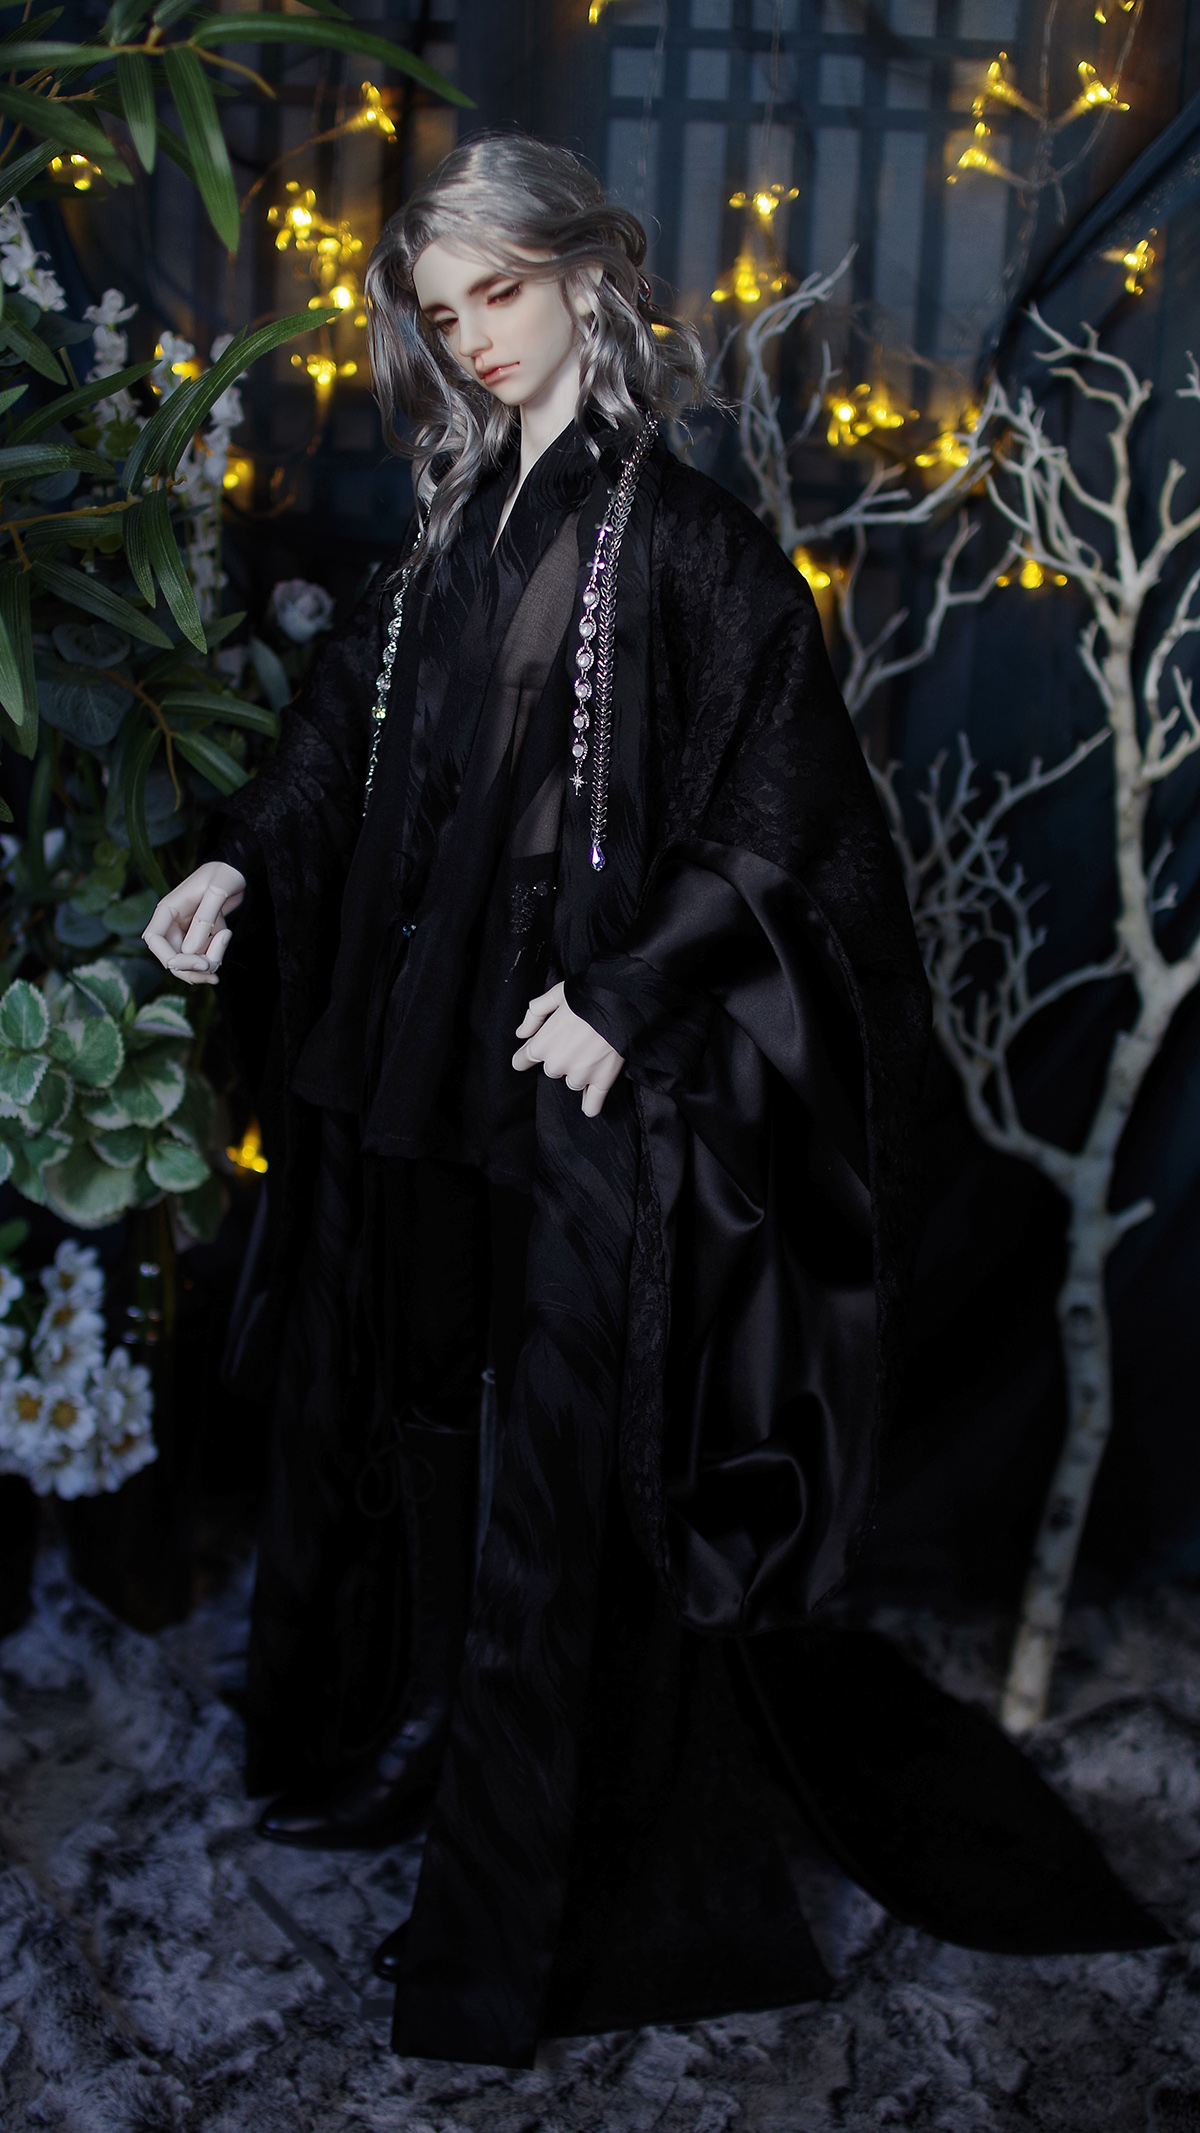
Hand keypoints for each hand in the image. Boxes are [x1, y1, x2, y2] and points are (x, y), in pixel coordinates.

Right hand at [142, 861, 246, 986]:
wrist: (237, 871)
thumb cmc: (224, 875)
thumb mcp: (216, 892)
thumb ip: (204, 919)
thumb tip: (189, 951)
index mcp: (167, 910)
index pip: (154, 940)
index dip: (170, 958)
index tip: (199, 963)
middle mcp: (172, 924)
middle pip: (172, 959)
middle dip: (193, 967)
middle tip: (214, 964)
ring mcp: (185, 933)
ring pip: (189, 963)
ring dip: (209, 960)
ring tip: (226, 937)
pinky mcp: (199, 938)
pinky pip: (203, 957)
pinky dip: (215, 954)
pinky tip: (226, 935)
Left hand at [513, 981, 624, 1118]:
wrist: (621, 1004)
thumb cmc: (587, 996)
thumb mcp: (555, 995)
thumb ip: (534, 1015)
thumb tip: (521, 1034)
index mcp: (542, 1045)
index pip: (522, 1060)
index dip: (526, 1057)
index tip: (528, 1057)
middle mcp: (557, 1065)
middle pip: (552, 1070)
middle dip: (561, 1058)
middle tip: (576, 1041)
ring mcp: (580, 1076)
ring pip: (572, 1083)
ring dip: (579, 1072)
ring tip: (592, 1054)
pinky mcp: (602, 1081)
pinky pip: (592, 1103)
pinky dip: (590, 1106)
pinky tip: (589, 1107)